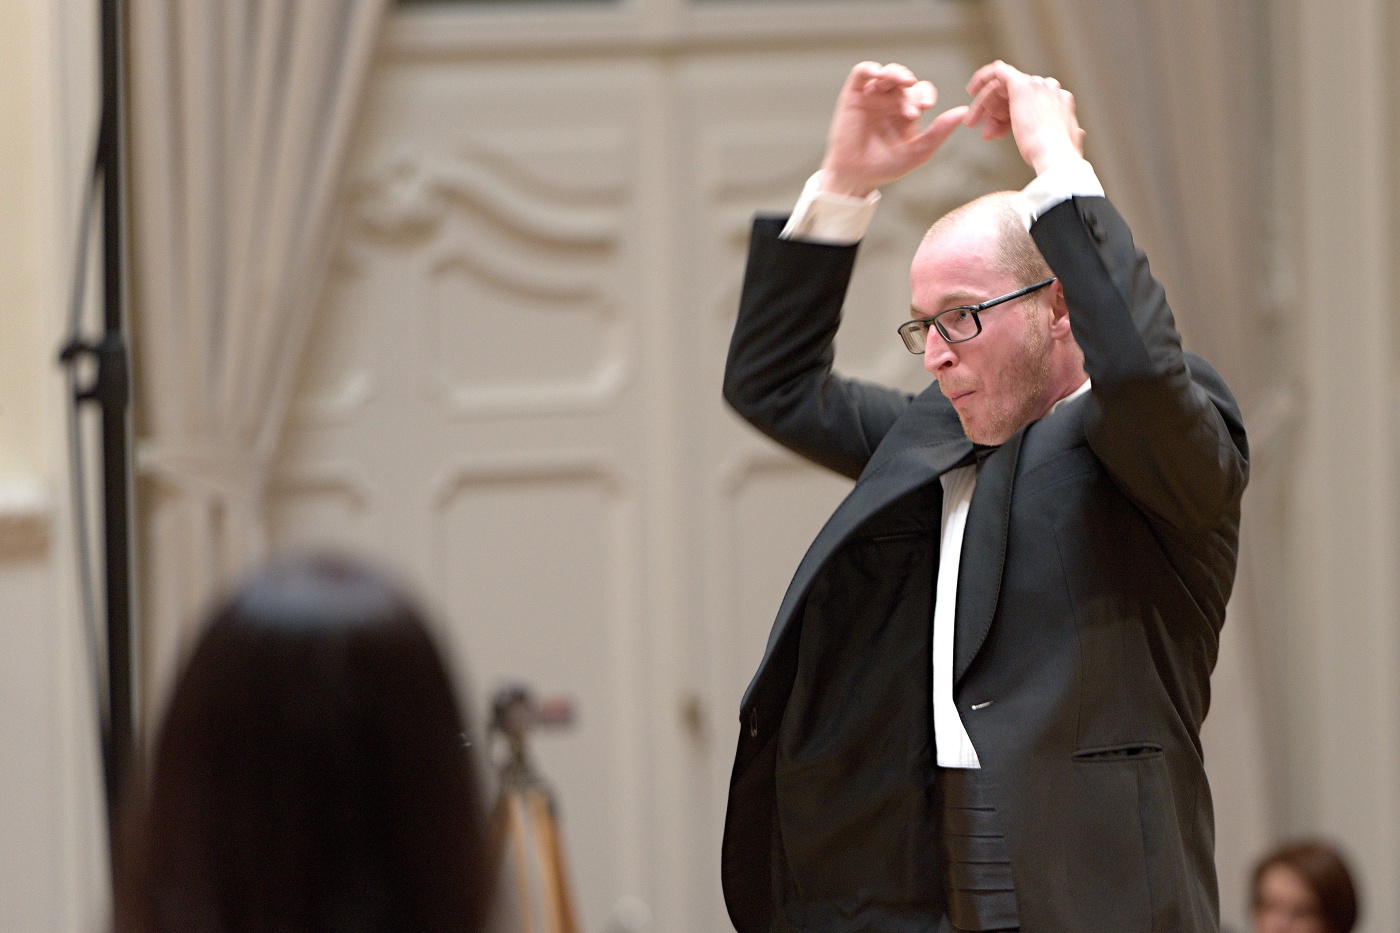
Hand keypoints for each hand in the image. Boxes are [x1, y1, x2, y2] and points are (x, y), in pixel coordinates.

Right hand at [819, 62, 968, 197]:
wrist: (856, 176)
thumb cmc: (886, 167)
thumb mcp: (918, 151)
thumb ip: (939, 131)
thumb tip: (962, 111)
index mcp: (907, 111)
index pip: (921, 91)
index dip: (926, 94)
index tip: (926, 106)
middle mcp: (890, 101)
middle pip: (905, 80)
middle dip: (910, 89)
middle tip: (911, 109)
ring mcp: (872, 96)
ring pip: (887, 73)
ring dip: (896, 74)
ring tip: (902, 83)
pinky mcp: (853, 95)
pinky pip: (861, 73)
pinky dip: (870, 69)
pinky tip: (878, 74)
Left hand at [965, 61, 1084, 174]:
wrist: (1054, 157)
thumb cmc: (1058, 159)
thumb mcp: (1067, 143)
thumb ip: (1071, 134)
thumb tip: (1079, 133)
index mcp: (1061, 101)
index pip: (1029, 102)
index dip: (1008, 117)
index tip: (996, 134)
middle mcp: (1050, 88)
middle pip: (1013, 95)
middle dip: (995, 113)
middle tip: (984, 132)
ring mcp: (1036, 84)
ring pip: (1002, 87)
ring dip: (985, 105)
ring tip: (972, 123)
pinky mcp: (1021, 84)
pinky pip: (998, 71)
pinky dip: (983, 78)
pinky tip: (971, 90)